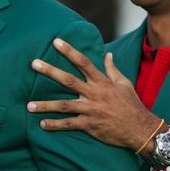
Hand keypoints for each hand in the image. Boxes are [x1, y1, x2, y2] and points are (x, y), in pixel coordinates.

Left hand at [27, 38, 158, 150]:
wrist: (140, 128)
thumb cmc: (132, 105)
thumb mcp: (124, 84)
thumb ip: (112, 69)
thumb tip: (107, 54)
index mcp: (102, 82)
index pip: (84, 62)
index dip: (69, 51)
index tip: (56, 42)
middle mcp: (94, 93)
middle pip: (68, 80)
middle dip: (50, 71)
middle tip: (34, 64)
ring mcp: (91, 110)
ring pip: (64, 105)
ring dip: (45, 105)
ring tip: (29, 106)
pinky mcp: (90, 125)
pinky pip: (69, 124)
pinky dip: (55, 125)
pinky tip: (42, 124)